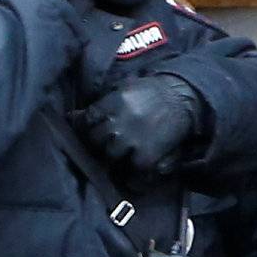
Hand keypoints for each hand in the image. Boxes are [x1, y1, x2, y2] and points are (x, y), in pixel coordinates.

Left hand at [80, 75, 205, 177]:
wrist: (182, 97)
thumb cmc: (153, 91)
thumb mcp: (126, 88)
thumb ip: (104, 102)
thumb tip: (73, 117)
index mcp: (112, 102)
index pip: (87, 120)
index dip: (89, 125)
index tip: (95, 128)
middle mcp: (119, 121)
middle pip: (95, 139)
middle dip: (100, 141)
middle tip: (109, 142)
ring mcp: (132, 139)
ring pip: (110, 155)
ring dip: (115, 154)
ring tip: (124, 151)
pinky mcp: (146, 154)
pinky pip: (131, 167)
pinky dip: (134, 167)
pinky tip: (138, 162)